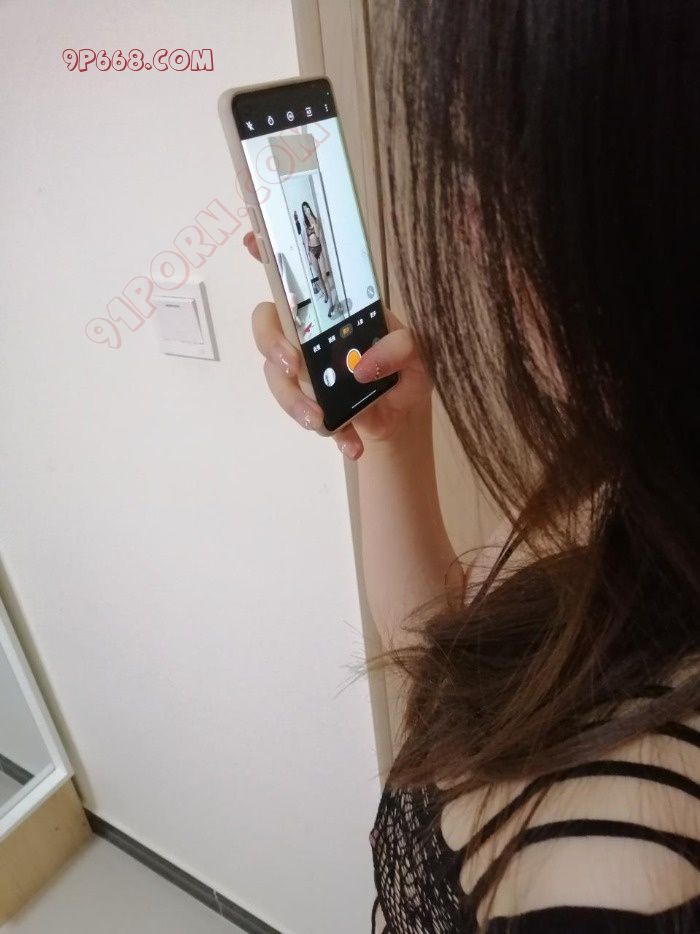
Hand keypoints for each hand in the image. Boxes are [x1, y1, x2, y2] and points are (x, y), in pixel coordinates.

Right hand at [244, 231, 432, 459]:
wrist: (402, 419)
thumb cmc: (404, 373)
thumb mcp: (416, 356)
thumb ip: (400, 349)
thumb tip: (365, 365)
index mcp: (334, 309)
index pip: (296, 274)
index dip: (266, 251)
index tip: (250, 240)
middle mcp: (308, 332)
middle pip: (267, 324)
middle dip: (272, 344)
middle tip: (294, 366)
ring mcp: (301, 368)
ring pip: (276, 375)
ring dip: (296, 400)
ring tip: (328, 424)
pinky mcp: (304, 401)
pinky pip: (298, 411)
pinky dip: (328, 430)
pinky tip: (352, 444)